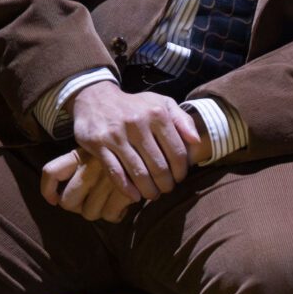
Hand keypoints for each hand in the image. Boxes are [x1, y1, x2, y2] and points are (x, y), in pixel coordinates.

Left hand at [41, 150, 136, 222]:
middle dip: (79, 208)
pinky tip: (124, 205)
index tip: (53, 200)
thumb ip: (81, 165)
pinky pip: (110, 216)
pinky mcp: (124, 190)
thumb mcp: (100, 149)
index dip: (48, 190)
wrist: (157, 146)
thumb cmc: (126, 150)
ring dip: (100, 212)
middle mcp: (89, 166)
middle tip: (92, 204)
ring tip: (112, 202)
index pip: (51, 172)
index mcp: (80, 154)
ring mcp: (106, 179)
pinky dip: (117, 215)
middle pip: (68, 202)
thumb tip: (60, 198)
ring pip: (89, 213)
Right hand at [61, 82, 202, 202]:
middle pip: (159, 166)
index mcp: (157, 114)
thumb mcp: (162, 104)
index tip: (179, 178)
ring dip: (149, 189)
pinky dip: (127, 189)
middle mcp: (137, 124)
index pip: (177, 152)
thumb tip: (197, 142)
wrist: (95, 97)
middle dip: (166, 183)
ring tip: (153, 194)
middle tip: (166, 189)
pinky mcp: (98, 144)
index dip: (181, 170)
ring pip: (138, 172)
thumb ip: (183, 121)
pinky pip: (115, 173)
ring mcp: (116, 135)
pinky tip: (134, 196)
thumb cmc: (136, 106)